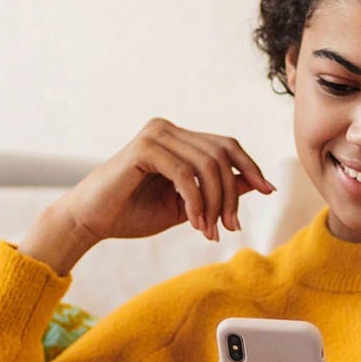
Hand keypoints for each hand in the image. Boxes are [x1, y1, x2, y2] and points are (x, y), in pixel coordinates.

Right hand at [58, 118, 275, 246]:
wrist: (91, 221)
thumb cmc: (134, 213)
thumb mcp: (188, 205)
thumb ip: (217, 191)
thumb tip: (254, 184)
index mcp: (178, 139)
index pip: (226, 145)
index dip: (250, 166)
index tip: (268, 190)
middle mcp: (167, 129)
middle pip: (222, 154)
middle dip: (232, 194)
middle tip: (231, 227)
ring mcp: (155, 135)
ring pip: (207, 165)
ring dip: (215, 203)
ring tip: (209, 232)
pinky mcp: (143, 148)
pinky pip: (185, 174)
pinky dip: (196, 202)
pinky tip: (194, 223)